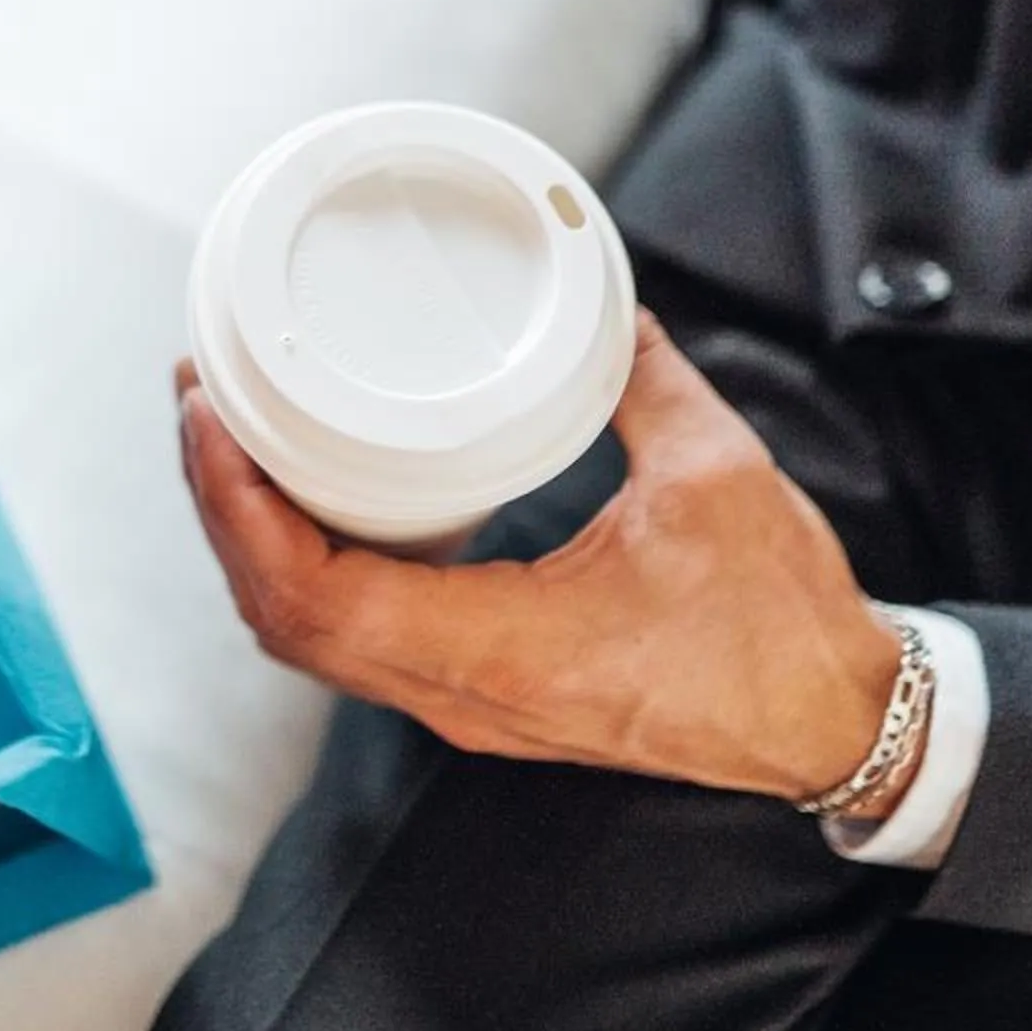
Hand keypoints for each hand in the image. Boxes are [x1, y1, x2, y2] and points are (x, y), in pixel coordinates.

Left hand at [178, 314, 906, 804]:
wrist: (830, 725)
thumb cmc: (780, 624)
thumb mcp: (712, 475)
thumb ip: (638, 380)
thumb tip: (600, 305)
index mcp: (504, 649)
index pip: (312, 597)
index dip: (236, 510)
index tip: (209, 418)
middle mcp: (463, 693)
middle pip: (282, 618)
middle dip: (221, 509)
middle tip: (201, 399)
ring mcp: (466, 702)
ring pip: (309, 636)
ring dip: (252, 541)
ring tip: (230, 438)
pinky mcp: (482, 692)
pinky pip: (354, 639)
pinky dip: (304, 569)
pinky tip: (303, 500)